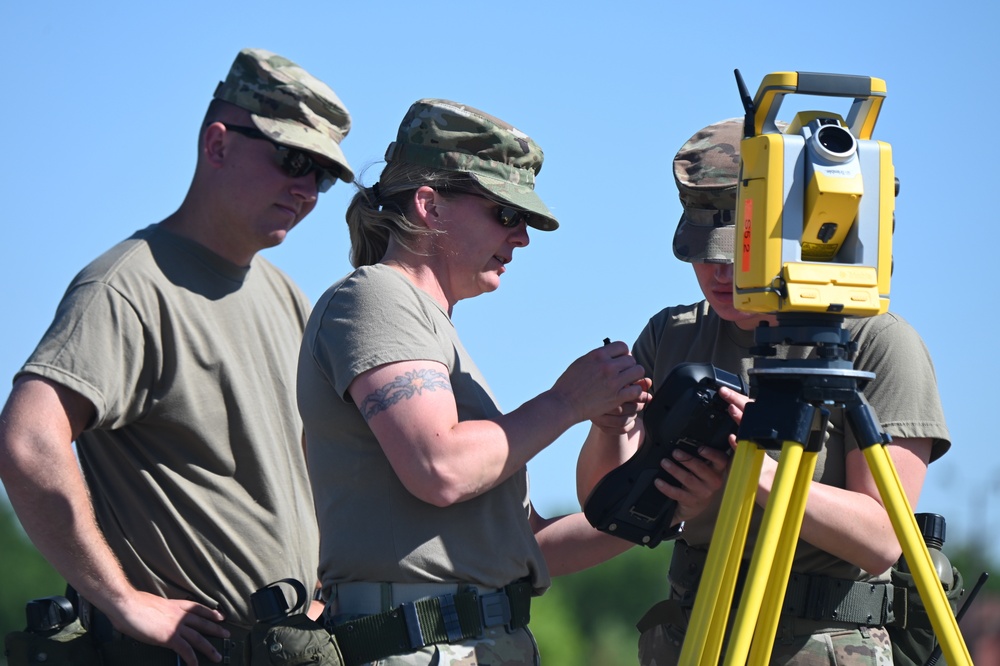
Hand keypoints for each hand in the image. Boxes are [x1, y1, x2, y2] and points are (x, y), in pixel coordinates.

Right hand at [106, 592, 227, 664]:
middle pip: (203, 623)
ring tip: (217, 657)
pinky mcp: (169, 637)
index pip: (198, 608)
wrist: (127, 605)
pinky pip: (185, 650)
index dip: (210, 612)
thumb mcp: (152, 603)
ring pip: (199, 638)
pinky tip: (195, 665)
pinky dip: (191, 658)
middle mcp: (179, 615)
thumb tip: (156, 615)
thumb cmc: (133, 603)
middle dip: (216, 629)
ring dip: (209, 648)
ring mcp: (176, 626)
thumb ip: (159, 610)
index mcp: (175, 605)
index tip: (220, 616)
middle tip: (227, 634)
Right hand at [550, 341, 647, 423]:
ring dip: (635, 377)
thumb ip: (597, 357)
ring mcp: (613, 381)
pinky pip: (637, 390)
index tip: (621, 360)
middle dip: (629, 366)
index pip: (622, 346)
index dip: (624, 353)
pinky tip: (629, 393)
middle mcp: (607, 366)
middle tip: (624, 374)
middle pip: (631, 359)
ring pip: (638, 372)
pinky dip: (636, 391)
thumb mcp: (581, 363)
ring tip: (629, 382)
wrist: (563, 404)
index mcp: (597, 355)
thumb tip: (611, 354)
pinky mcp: (616, 397)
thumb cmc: (569, 385)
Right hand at [590, 377, 652, 433]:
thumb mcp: (619, 383)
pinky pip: (621, 429)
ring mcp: (597, 416)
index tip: (642, 393)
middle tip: (641, 403)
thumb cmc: (607, 388)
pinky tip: (631, 420)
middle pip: (622, 408)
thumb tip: (649, 382)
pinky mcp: (601, 427)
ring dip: (634, 415)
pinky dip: (630, 426)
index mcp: (600, 388)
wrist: (587, 399)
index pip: (623, 393)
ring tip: (635, 410)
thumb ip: (633, 381)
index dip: (637, 394)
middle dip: (637, 405)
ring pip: (622, 420)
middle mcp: (596, 402)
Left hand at [654, 445, 730, 521]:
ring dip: (675, 470)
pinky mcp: (690, 501)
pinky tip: (658, 481)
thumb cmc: (701, 481)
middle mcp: (712, 481)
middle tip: (675, 452)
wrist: (697, 505)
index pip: (720, 460)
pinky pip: (677, 493)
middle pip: (701, 468)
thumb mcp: (707, 469)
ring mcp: (702, 492)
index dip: (712, 454)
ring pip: (688, 479)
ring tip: (664, 462)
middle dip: (687, 459)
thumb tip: (686, 442)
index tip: (700, 448)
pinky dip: (666, 487)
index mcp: (717, 470)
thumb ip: (702, 458)